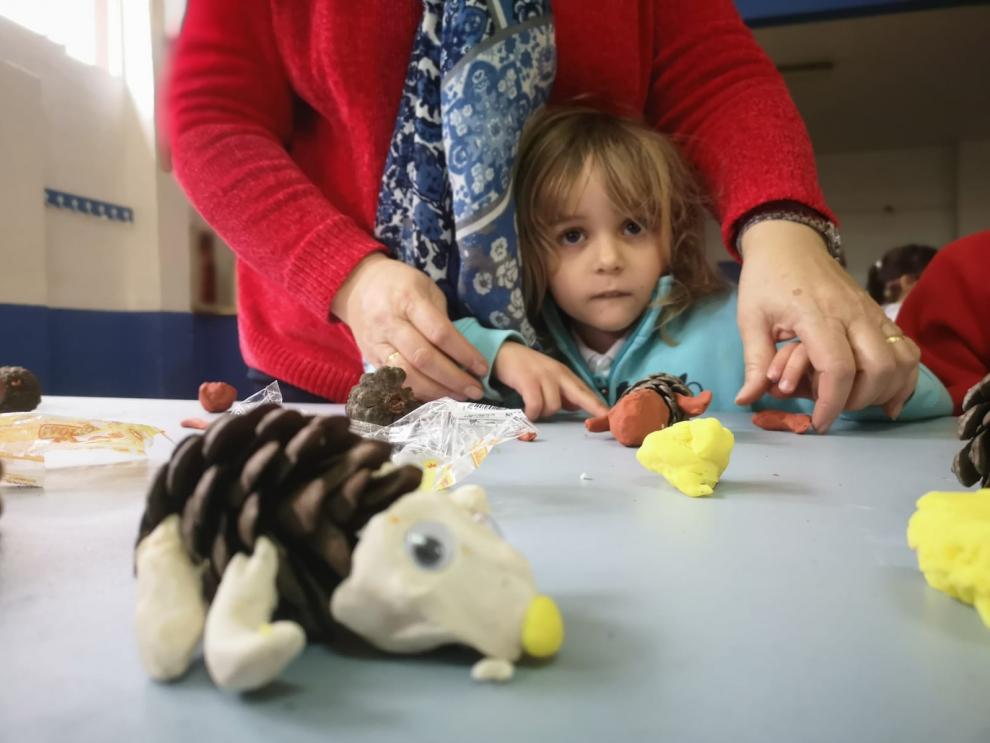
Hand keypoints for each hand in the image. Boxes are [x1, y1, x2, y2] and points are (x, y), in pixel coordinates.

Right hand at [332, 253, 487, 400]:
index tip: (482, 368)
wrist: (356, 285)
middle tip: (476, 390)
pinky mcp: (370, 358)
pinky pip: (395, 381)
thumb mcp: (426, 288)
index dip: (463, 353)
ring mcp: (377, 344)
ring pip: (407, 375)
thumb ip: (441, 318)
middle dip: (453, 378)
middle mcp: (389, 324)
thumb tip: (462, 353)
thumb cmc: (399, 283)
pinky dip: (418, 391)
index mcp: (407, 300)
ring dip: (437, 391)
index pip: (439, 332)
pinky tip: (437, 395)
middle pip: (423, 359)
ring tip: (459, 396)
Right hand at [493, 342, 608, 420]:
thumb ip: (562, 392)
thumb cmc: (527, 369)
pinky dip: (531, 413)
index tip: (611, 417)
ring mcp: (544, 376)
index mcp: (565, 374)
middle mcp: (558, 374)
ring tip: (533, 410)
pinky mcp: (528, 381)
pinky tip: (526, 412)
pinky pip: (536, 405)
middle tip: (592, 424)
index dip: (599, 405)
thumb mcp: (548, 378)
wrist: (504, 352)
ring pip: (554, 406)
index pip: (586, 391)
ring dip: (543, 413)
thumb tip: (575, 407)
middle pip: (581, 394)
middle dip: (591, 408)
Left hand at [735, 221, 919, 431]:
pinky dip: (904, 376)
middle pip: (878, 368)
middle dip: (858, 400)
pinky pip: (907, 349)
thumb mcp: (750, 319)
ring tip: (856, 401)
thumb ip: (755, 361)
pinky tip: (886, 396)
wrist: (789, 243)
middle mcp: (852, 313)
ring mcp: (871, 312)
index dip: (832, 402)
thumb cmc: (766, 280)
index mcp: (816, 315)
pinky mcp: (880, 314)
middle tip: (832, 408)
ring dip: (885, 390)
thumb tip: (746, 399)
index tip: (818, 423)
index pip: (838, 367)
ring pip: (901, 359)